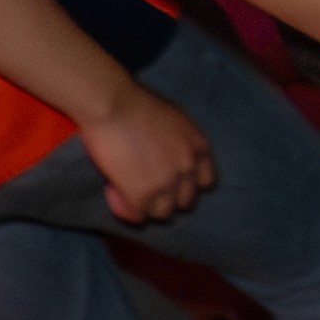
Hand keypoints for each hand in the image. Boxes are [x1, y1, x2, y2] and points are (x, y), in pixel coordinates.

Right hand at [81, 79, 216, 221]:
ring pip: (164, 213)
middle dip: (168, 197)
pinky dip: (127, 210)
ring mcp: (169, 183)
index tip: (171, 182)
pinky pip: (139, 216)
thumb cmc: (136, 103)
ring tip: (127, 193)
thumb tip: (165, 156)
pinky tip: (113, 193)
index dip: (187, 184)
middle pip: (186, 200)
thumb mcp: (173, 121)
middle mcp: (190, 167)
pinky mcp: (144, 195)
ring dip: (147, 206)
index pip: (206, 181)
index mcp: (200, 147)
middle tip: (144, 188)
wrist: (114, 106)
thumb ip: (178, 143)